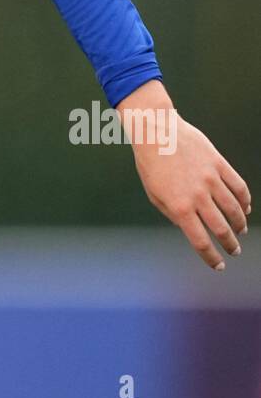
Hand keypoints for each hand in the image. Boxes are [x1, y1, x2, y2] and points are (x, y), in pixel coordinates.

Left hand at [117, 81, 251, 270]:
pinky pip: (238, 186)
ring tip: (240, 231)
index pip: (200, 241)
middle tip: (234, 251)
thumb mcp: (155, 195)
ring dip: (240, 224)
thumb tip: (191, 228)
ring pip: (234, 209)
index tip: (218, 265)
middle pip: (221, 229)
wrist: (156, 131)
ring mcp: (210, 179)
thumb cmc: (151, 165)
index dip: (211, 258)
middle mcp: (197, 196)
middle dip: (230, 245)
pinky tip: (244, 209)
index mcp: (179, 207)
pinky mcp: (218, 164)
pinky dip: (244, 201)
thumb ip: (174, 215)